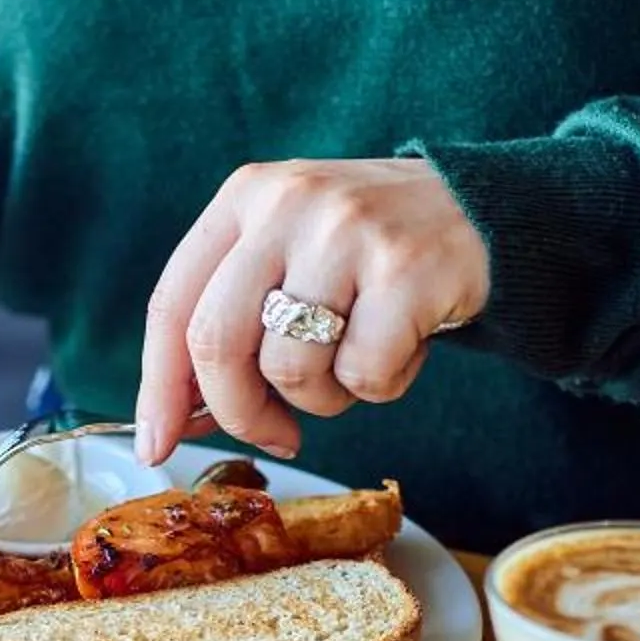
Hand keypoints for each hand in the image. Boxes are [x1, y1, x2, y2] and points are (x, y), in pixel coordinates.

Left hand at [136, 158, 489, 464]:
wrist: (483, 211)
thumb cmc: (369, 253)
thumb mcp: (290, 249)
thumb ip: (233, 313)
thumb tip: (178, 415)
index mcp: (244, 197)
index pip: (172, 304)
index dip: (158, 386)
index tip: (157, 443)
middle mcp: (288, 204)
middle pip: (217, 343)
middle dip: (239, 413)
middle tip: (277, 435)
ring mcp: (347, 233)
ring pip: (291, 370)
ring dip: (325, 397)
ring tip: (358, 357)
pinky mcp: (405, 270)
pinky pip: (364, 377)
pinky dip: (383, 385)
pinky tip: (405, 343)